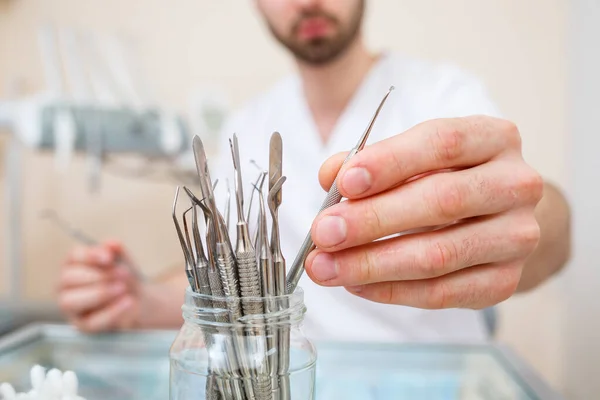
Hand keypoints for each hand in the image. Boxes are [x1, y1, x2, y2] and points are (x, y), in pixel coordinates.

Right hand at [58, 241, 140, 331]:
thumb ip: (118, 252)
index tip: (109, 257)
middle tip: (122, 273)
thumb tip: (111, 243)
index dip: (90, 255)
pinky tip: (128, 302)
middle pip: (68, 278)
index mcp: (74, 264)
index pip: (73, 256)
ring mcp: (72, 308)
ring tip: (122, 288)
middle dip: (97, 275)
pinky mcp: (83, 326)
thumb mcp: (125, 262)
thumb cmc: (125, 278)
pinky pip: (91, 322)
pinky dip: (111, 311)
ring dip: (98, 293)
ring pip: (70, 301)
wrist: (139, 301)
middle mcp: (66, 285)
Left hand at [306, 116, 542, 308]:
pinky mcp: (505, 281)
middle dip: (372, 220)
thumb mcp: (413, 156)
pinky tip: (355, 283)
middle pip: (442, 201)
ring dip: (371, 264)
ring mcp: (516, 237)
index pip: (443, 142)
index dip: (390, 162)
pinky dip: (390, 290)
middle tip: (323, 233)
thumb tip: (331, 177)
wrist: (500, 218)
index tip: (344, 183)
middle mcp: (515, 185)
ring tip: (325, 267)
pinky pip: (441, 293)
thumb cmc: (446, 178)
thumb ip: (370, 161)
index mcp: (493, 139)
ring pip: (439, 255)